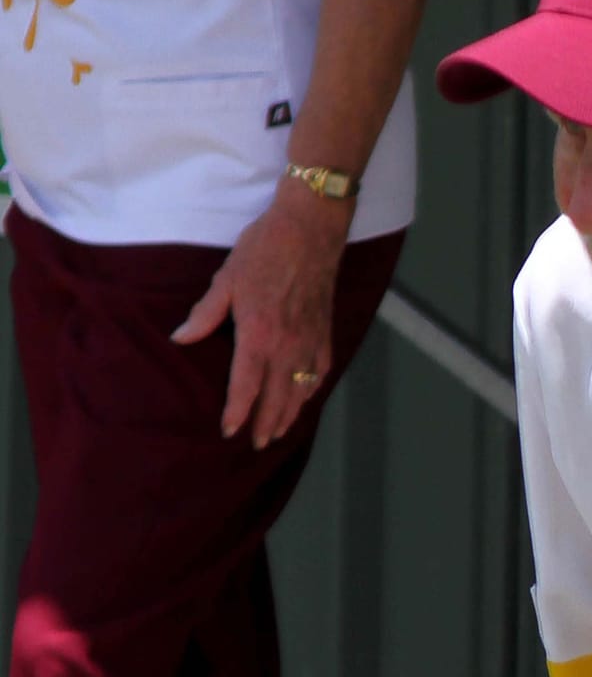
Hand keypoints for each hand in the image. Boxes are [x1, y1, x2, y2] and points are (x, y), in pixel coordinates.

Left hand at [172, 186, 345, 450]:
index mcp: (258, 336)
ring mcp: (309, 344)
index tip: (229, 431)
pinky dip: (311, 391)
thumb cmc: (264, 250)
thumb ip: (205, 314)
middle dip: (266, 424)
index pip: (246, 387)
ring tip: (278, 432)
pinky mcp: (324, 335)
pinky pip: (318, 374)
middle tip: (257, 444)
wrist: (309, 231)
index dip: (237, 412)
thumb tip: (181, 338)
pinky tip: (304, 398)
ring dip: (289, 416)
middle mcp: (286, 348)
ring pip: (300, 392)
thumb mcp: (227, 279)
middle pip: (276, 399)